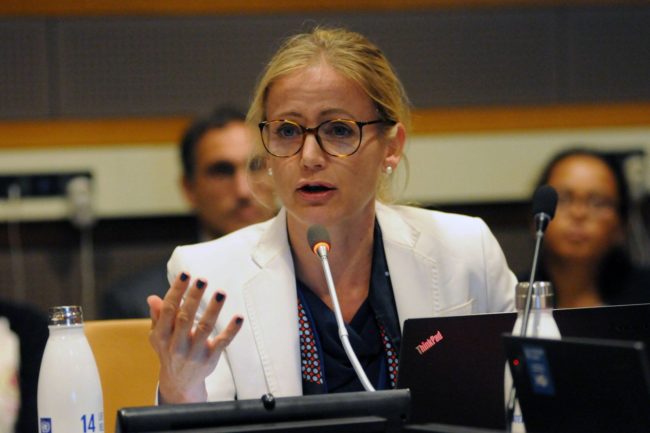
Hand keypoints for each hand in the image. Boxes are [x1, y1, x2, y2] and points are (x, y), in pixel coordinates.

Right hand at [147, 272, 242, 402]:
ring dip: (213, 310)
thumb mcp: (159, 336)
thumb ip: (158, 316)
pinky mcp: (210, 358)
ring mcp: (194, 353)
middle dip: (193, 298)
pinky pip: (222, 343)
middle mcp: (176, 345)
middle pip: (185, 318)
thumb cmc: (170, 351)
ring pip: (205, 328)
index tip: (186, 275)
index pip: (168, 310)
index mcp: (161, 336)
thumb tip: (153, 298)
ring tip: (220, 293)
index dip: (177, 291)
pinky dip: (231, 330)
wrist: (180, 382)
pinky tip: (238, 317)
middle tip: (202, 280)